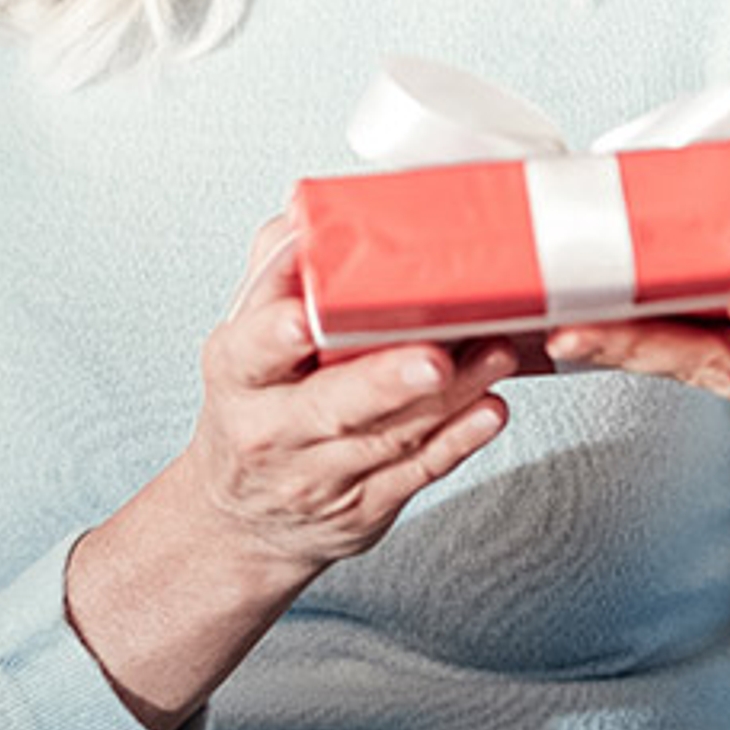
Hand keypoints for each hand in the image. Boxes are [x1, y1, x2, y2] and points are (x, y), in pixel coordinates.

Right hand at [64, 217, 518, 729]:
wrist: (244, 517)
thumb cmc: (256, 404)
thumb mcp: (243, 340)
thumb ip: (274, 273)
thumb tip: (307, 212)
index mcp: (236, 377)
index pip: (250, 351)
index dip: (273, 336)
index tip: (300, 320)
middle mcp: (272, 432)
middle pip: (332, 405)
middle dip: (385, 380)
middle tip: (434, 355)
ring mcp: (318, 477)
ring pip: (389, 437)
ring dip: (449, 399)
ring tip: (493, 357)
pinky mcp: (362, 508)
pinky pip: (416, 473)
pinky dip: (458, 443)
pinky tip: (489, 411)